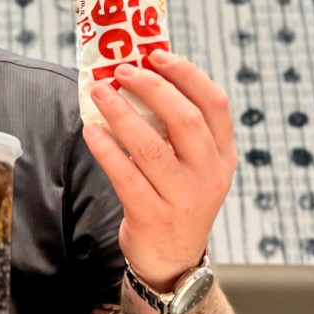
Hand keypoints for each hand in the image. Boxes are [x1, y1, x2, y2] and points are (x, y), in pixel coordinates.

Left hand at [82, 50, 236, 290]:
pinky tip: (91, 129)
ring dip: (121, 113)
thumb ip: (174, 128)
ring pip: (151, 146)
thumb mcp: (190, 165)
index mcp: (222, 155)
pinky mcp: (152, 215)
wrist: (171, 257)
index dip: (186, 74)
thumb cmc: (174, 197)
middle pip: (184, 120)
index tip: (157, 55)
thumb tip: (136, 76)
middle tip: (121, 70)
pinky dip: (106, 148)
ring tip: (99, 92)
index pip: (214, 104)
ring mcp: (183, 198)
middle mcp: (208, 175)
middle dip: (151, 88)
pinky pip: (125, 175)